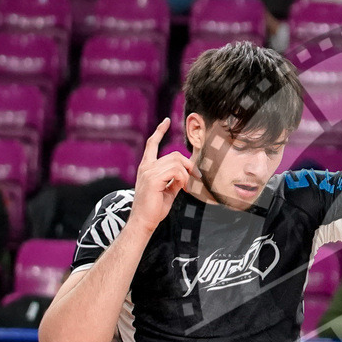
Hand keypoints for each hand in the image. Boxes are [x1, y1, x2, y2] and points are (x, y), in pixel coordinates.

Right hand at [128, 118, 201, 232]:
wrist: (144, 221)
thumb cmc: (154, 207)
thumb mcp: (167, 190)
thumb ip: (174, 179)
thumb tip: (185, 174)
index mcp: (147, 167)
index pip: (152, 144)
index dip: (159, 131)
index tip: (166, 121)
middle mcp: (146, 166)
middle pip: (173, 155)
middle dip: (188, 165)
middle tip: (196, 178)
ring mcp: (148, 171)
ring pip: (176, 162)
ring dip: (187, 174)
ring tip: (188, 186)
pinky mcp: (153, 179)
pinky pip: (175, 171)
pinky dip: (184, 179)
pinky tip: (183, 188)